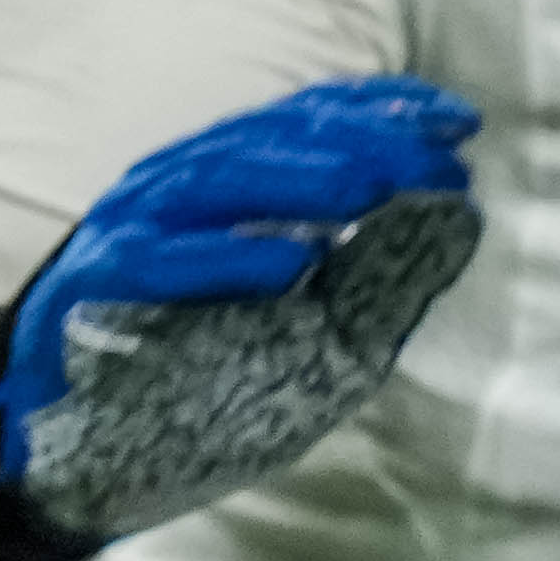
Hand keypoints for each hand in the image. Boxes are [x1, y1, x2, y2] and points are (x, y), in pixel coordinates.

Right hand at [0, 75, 483, 556]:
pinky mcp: (94, 284)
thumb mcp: (326, 332)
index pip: (314, 116)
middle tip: (439, 168)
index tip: (460, 124)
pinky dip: (227, 257)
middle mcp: (181, 184)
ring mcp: (133, 228)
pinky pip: (158, 260)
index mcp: (235, 176)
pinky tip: (293, 267)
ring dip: (302, 180)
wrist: (97, 451)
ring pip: (216, 180)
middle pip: (274, 136)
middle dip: (366, 143)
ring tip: (374, 192)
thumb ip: (385, 276)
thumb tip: (465, 219)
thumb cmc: (219, 377)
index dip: (388, 109)